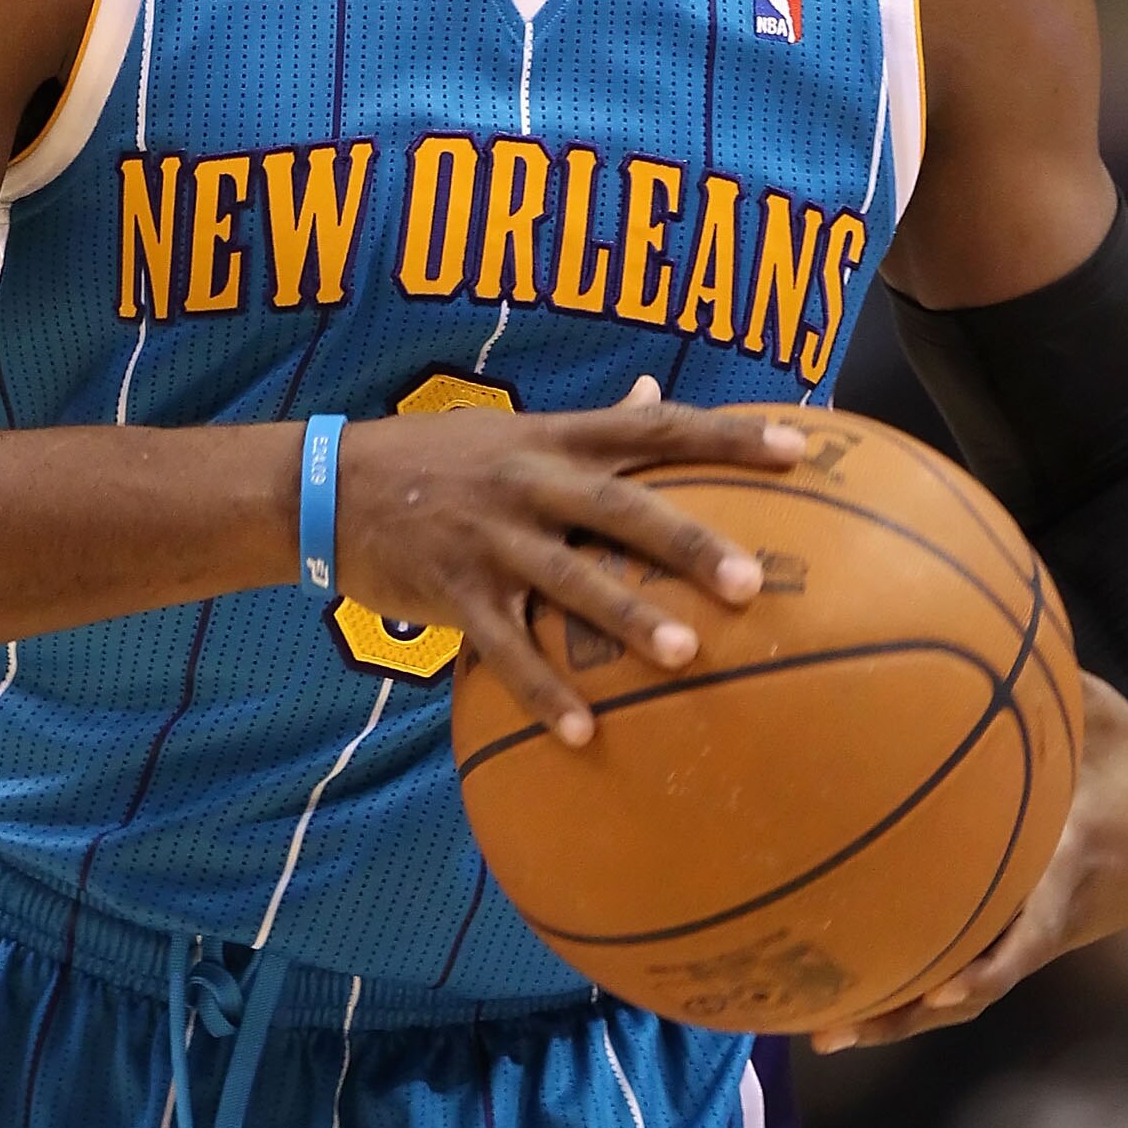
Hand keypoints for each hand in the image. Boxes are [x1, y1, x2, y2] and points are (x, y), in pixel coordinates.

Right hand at [338, 376, 806, 746]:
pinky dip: (544, 692)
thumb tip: (658, 393)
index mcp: (553, 437)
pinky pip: (505, 648)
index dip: (727, 436)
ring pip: (568, 579)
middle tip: (748, 579)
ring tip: (682, 657)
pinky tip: (585, 734)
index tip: (799, 448)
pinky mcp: (452, 592)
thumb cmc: (437, 458)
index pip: (654, 426)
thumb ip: (592, 423)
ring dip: (624, 620)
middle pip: (622, 507)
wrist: (328, 484)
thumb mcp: (512, 428)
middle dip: (686, 542)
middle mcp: (529, 481)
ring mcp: (489, 538)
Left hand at [810, 677, 1127, 1052]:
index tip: (941, 987)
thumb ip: (1050, 677)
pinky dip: (907, 988)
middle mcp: (1046, 914)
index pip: (1029, 925)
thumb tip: (988, 612)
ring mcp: (1032, 933)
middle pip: (975, 979)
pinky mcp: (1020, 935)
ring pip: (961, 990)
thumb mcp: (1104, 712)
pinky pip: (960, 968)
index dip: (988, 961)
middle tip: (839, 1027)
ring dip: (896, 1015)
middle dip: (910, 1006)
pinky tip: (842, 995)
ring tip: (820, 1033)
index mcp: (1069, 862)